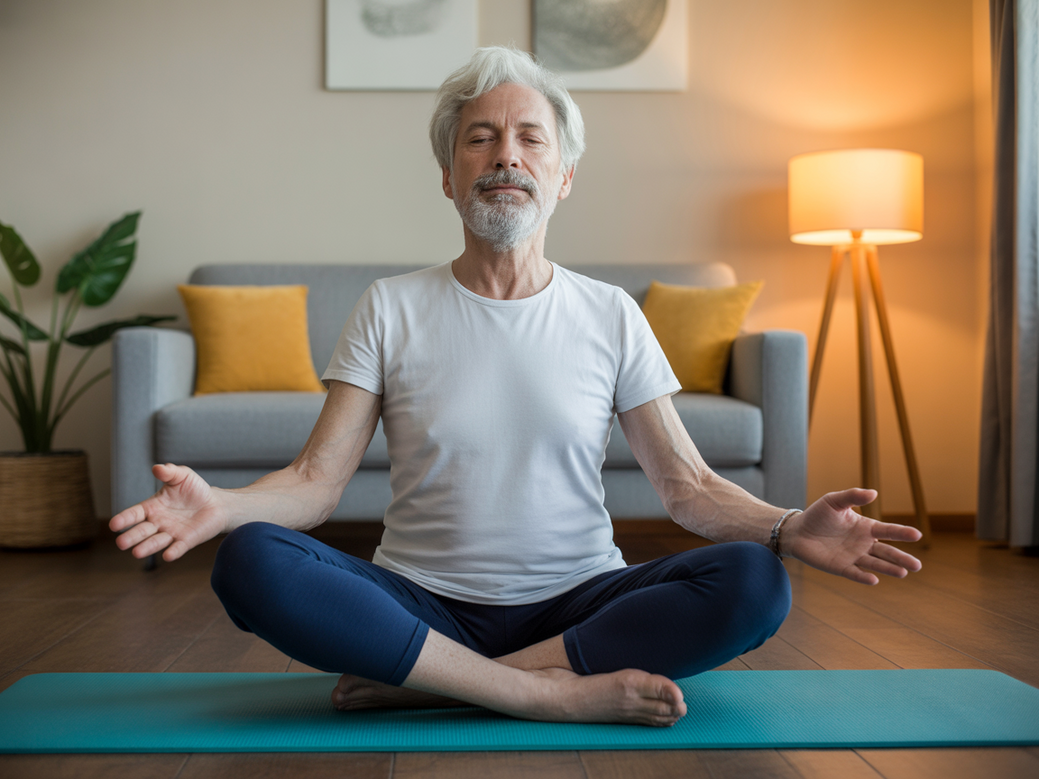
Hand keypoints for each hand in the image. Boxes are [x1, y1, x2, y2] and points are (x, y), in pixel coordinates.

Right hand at [109, 463, 226, 561]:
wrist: (216, 503)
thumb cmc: (195, 489)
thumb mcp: (182, 476)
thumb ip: (169, 472)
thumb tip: (157, 467)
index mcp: (152, 507)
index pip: (134, 514)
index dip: (124, 519)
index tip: (114, 525)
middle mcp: (158, 523)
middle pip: (142, 531)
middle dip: (132, 537)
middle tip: (121, 543)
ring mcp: (171, 533)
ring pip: (156, 542)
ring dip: (147, 547)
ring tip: (136, 553)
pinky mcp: (186, 541)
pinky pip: (178, 547)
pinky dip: (173, 552)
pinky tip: (168, 556)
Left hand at [782, 488, 922, 584]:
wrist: (797, 531)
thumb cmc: (818, 515)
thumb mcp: (834, 501)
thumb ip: (852, 497)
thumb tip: (874, 493)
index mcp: (866, 528)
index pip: (888, 531)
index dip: (902, 533)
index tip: (917, 535)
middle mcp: (863, 544)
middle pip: (887, 553)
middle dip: (902, 558)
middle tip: (917, 566)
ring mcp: (853, 557)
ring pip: (875, 564)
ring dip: (888, 568)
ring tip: (903, 573)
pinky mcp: (841, 567)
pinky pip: (854, 573)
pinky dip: (864, 577)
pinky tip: (874, 580)